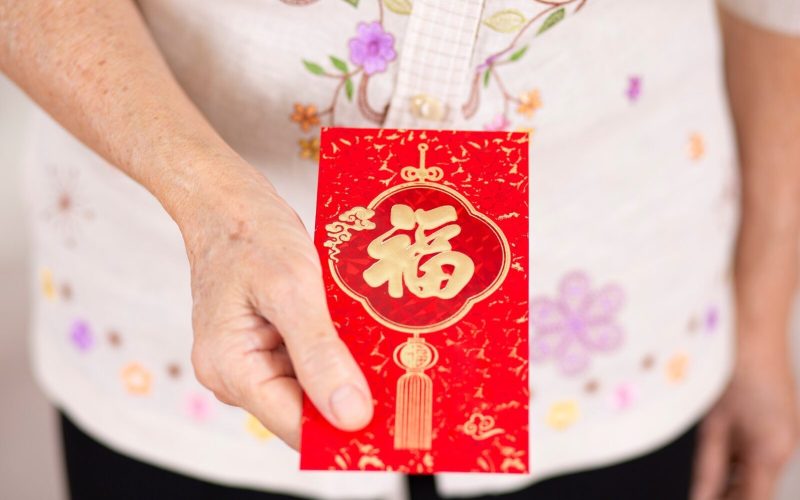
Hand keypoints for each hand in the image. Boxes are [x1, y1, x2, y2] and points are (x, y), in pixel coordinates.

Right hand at [180, 163, 373, 448]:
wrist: (226, 198)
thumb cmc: (250, 233)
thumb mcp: (291, 288)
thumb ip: (319, 355)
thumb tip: (350, 417)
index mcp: (232, 370)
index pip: (297, 428)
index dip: (347, 428)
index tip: (399, 418)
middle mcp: (238, 374)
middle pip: (308, 410)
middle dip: (355, 397)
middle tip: (408, 378)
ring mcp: (254, 359)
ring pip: (314, 385)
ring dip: (352, 371)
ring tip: (395, 354)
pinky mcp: (270, 342)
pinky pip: (312, 360)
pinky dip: (341, 349)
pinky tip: (368, 334)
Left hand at [691, 342, 799, 499]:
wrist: (754, 332)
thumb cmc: (731, 371)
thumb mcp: (714, 424)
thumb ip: (709, 467)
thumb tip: (701, 496)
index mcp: (770, 452)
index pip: (753, 499)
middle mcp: (787, 448)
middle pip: (758, 489)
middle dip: (731, 496)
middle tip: (703, 494)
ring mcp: (789, 435)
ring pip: (760, 472)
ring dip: (736, 480)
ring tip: (707, 483)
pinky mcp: (785, 423)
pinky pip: (764, 452)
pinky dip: (743, 460)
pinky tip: (722, 455)